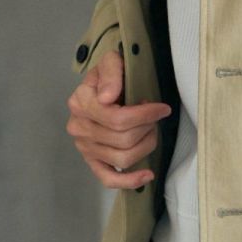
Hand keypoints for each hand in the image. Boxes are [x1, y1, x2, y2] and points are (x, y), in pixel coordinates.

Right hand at [65, 48, 172, 190]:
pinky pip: (108, 179)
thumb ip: (111, 72)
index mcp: (81, 102)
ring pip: (122, 158)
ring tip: (150, 131)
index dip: (145, 115)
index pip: (118, 119)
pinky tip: (146, 175)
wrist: (102, 85)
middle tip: (155, 117)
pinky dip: (129, 181)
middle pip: (123, 140)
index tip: (162, 108)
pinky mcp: (92, 161)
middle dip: (147, 128)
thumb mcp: (111, 61)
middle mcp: (79, 127)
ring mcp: (84, 147)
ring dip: (145, 146)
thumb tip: (107, 97)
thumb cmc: (111, 74)